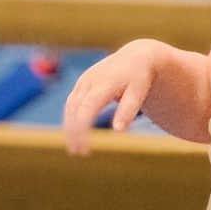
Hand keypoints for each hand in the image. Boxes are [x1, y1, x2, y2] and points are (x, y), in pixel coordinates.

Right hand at [63, 38, 163, 154]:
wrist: (137, 57)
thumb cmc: (140, 78)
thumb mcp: (139, 92)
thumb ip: (129, 110)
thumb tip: (118, 131)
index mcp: (103, 83)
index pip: (86, 108)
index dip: (82, 128)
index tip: (84, 147)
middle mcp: (89, 81)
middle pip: (74, 109)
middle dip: (74, 131)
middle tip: (79, 153)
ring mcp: (84, 81)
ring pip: (70, 106)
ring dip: (69, 127)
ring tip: (76, 148)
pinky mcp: (82, 83)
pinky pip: (72, 103)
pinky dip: (71, 119)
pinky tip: (75, 134)